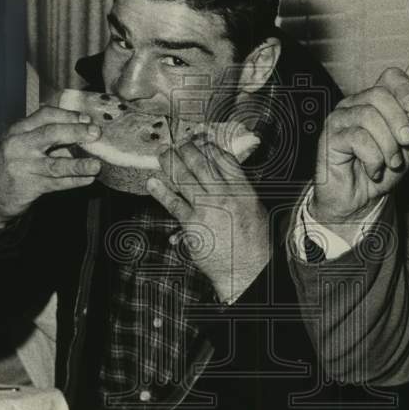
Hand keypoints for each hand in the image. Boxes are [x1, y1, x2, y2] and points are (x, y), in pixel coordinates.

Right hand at [0, 106, 102, 225]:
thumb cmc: (17, 164)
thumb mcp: (26, 143)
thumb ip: (50, 136)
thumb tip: (85, 129)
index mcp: (19, 129)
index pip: (45, 115)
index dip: (69, 115)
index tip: (87, 119)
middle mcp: (19, 145)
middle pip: (50, 134)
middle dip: (76, 132)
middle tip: (96, 133)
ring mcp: (23, 166)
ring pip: (55, 164)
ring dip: (79, 165)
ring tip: (96, 165)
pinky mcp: (28, 186)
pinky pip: (56, 183)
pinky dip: (74, 181)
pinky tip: (88, 179)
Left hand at [146, 140, 268, 302]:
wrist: (247, 269)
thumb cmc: (253, 243)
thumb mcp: (255, 208)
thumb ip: (238, 190)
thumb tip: (219, 176)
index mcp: (243, 189)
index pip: (223, 159)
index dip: (208, 146)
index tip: (198, 139)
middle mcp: (226, 194)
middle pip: (201, 163)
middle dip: (186, 149)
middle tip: (177, 142)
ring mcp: (208, 207)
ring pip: (184, 178)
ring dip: (170, 162)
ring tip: (162, 153)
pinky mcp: (193, 223)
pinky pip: (174, 203)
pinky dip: (161, 191)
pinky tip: (153, 183)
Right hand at [312, 67, 408, 231]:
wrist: (357, 201)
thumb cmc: (379, 171)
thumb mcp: (406, 148)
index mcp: (373, 102)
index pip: (389, 76)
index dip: (405, 87)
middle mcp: (353, 104)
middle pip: (379, 94)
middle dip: (399, 120)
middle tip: (407, 142)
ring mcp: (339, 119)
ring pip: (368, 116)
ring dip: (387, 144)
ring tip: (391, 163)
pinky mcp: (329, 137)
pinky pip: (357, 138)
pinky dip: (372, 158)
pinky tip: (373, 170)